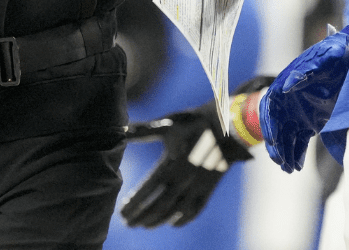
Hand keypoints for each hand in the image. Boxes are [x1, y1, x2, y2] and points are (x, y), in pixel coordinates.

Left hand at [120, 101, 254, 227]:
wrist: (227, 126)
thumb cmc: (194, 122)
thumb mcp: (168, 123)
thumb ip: (143, 131)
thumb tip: (121, 131)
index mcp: (169, 166)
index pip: (146, 192)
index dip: (133, 205)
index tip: (121, 212)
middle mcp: (181, 181)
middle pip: (157, 207)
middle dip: (141, 217)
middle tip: (127, 223)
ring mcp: (196, 187)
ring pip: (174, 212)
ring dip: (157, 221)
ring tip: (144, 225)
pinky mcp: (208, 188)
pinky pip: (195, 210)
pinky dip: (182, 220)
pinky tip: (173, 223)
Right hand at [260, 23, 348, 172]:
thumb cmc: (337, 54)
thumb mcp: (325, 58)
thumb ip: (305, 71)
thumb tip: (288, 85)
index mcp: (285, 84)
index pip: (269, 108)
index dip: (269, 125)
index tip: (273, 140)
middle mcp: (288, 101)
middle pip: (275, 126)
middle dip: (276, 145)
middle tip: (281, 162)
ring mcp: (298, 112)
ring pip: (286, 137)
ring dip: (286, 153)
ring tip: (290, 169)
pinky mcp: (309, 122)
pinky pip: (299, 140)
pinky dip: (297, 153)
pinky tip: (298, 165)